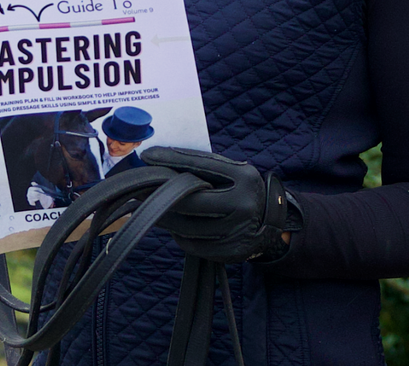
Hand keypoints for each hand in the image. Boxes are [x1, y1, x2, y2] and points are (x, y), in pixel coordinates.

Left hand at [143, 146, 288, 262]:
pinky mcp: (227, 253)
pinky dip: (177, 234)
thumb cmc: (241, 189)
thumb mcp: (233, 171)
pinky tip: (171, 225)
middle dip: (161, 195)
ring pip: (187, 226)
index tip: (149, 156)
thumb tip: (163, 160)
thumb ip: (205, 166)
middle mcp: (242, 204)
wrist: (269, 222)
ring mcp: (236, 231)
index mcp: (243, 177)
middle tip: (139, 188)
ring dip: (163, 217)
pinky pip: (191, 244)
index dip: (172, 160)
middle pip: (191, 201)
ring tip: (148, 207)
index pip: (202, 165)